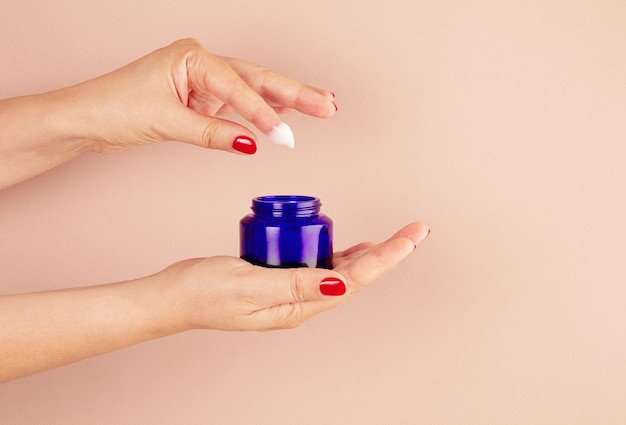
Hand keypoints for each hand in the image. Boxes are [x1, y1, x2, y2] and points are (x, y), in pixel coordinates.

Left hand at [53, 38, 335, 154]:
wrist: (87, 118)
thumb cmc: (115, 107)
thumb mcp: (166, 121)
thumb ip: (211, 132)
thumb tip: (250, 143)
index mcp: (191, 57)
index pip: (237, 85)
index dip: (261, 111)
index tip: (282, 135)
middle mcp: (201, 64)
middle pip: (257, 78)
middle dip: (295, 93)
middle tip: (328, 105)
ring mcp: (203, 81)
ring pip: (254, 89)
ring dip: (287, 101)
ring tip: (322, 105)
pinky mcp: (201, 99)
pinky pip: (239, 103)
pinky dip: (262, 110)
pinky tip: (286, 113)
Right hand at [154, 222, 428, 330]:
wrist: (172, 298)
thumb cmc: (204, 291)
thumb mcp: (250, 283)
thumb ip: (295, 283)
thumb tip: (342, 282)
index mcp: (298, 305)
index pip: (355, 279)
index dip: (387, 257)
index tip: (412, 236)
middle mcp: (300, 302)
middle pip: (355, 276)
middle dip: (388, 254)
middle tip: (415, 231)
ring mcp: (290, 293)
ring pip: (340, 271)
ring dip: (368, 255)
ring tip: (394, 239)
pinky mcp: (278, 280)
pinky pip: (317, 266)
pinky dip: (338, 252)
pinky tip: (347, 245)